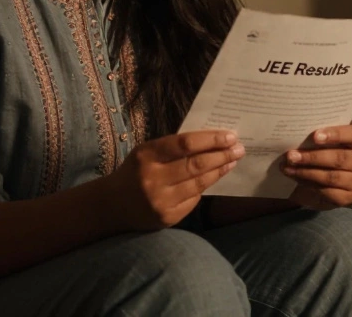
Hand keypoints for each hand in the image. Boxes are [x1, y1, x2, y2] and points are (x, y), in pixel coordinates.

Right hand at [107, 130, 242, 230]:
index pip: (185, 144)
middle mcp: (153, 178)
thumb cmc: (135, 172)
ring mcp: (160, 200)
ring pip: (199, 183)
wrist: (112, 206)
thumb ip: (173, 147)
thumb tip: (211, 140)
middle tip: (239, 148)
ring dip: (220, 170)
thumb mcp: (146, 153)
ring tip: (233, 161)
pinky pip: (194, 199)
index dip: (210, 139)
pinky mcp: (167, 217)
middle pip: (196, 164)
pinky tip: (216, 177)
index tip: (230, 135)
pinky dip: (206, 186)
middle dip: (222, 155)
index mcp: (146, 155)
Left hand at [280, 125, 351, 209]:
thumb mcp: (324, 142)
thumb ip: (317, 137)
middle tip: (291, 155)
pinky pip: (328, 192)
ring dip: (306, 172)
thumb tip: (296, 135)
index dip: (336, 134)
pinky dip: (309, 185)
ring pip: (332, 177)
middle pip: (340, 158)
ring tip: (288, 168)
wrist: (323, 180)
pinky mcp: (349, 197)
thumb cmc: (324, 152)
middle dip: (313, 157)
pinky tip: (296, 179)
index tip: (315, 136)